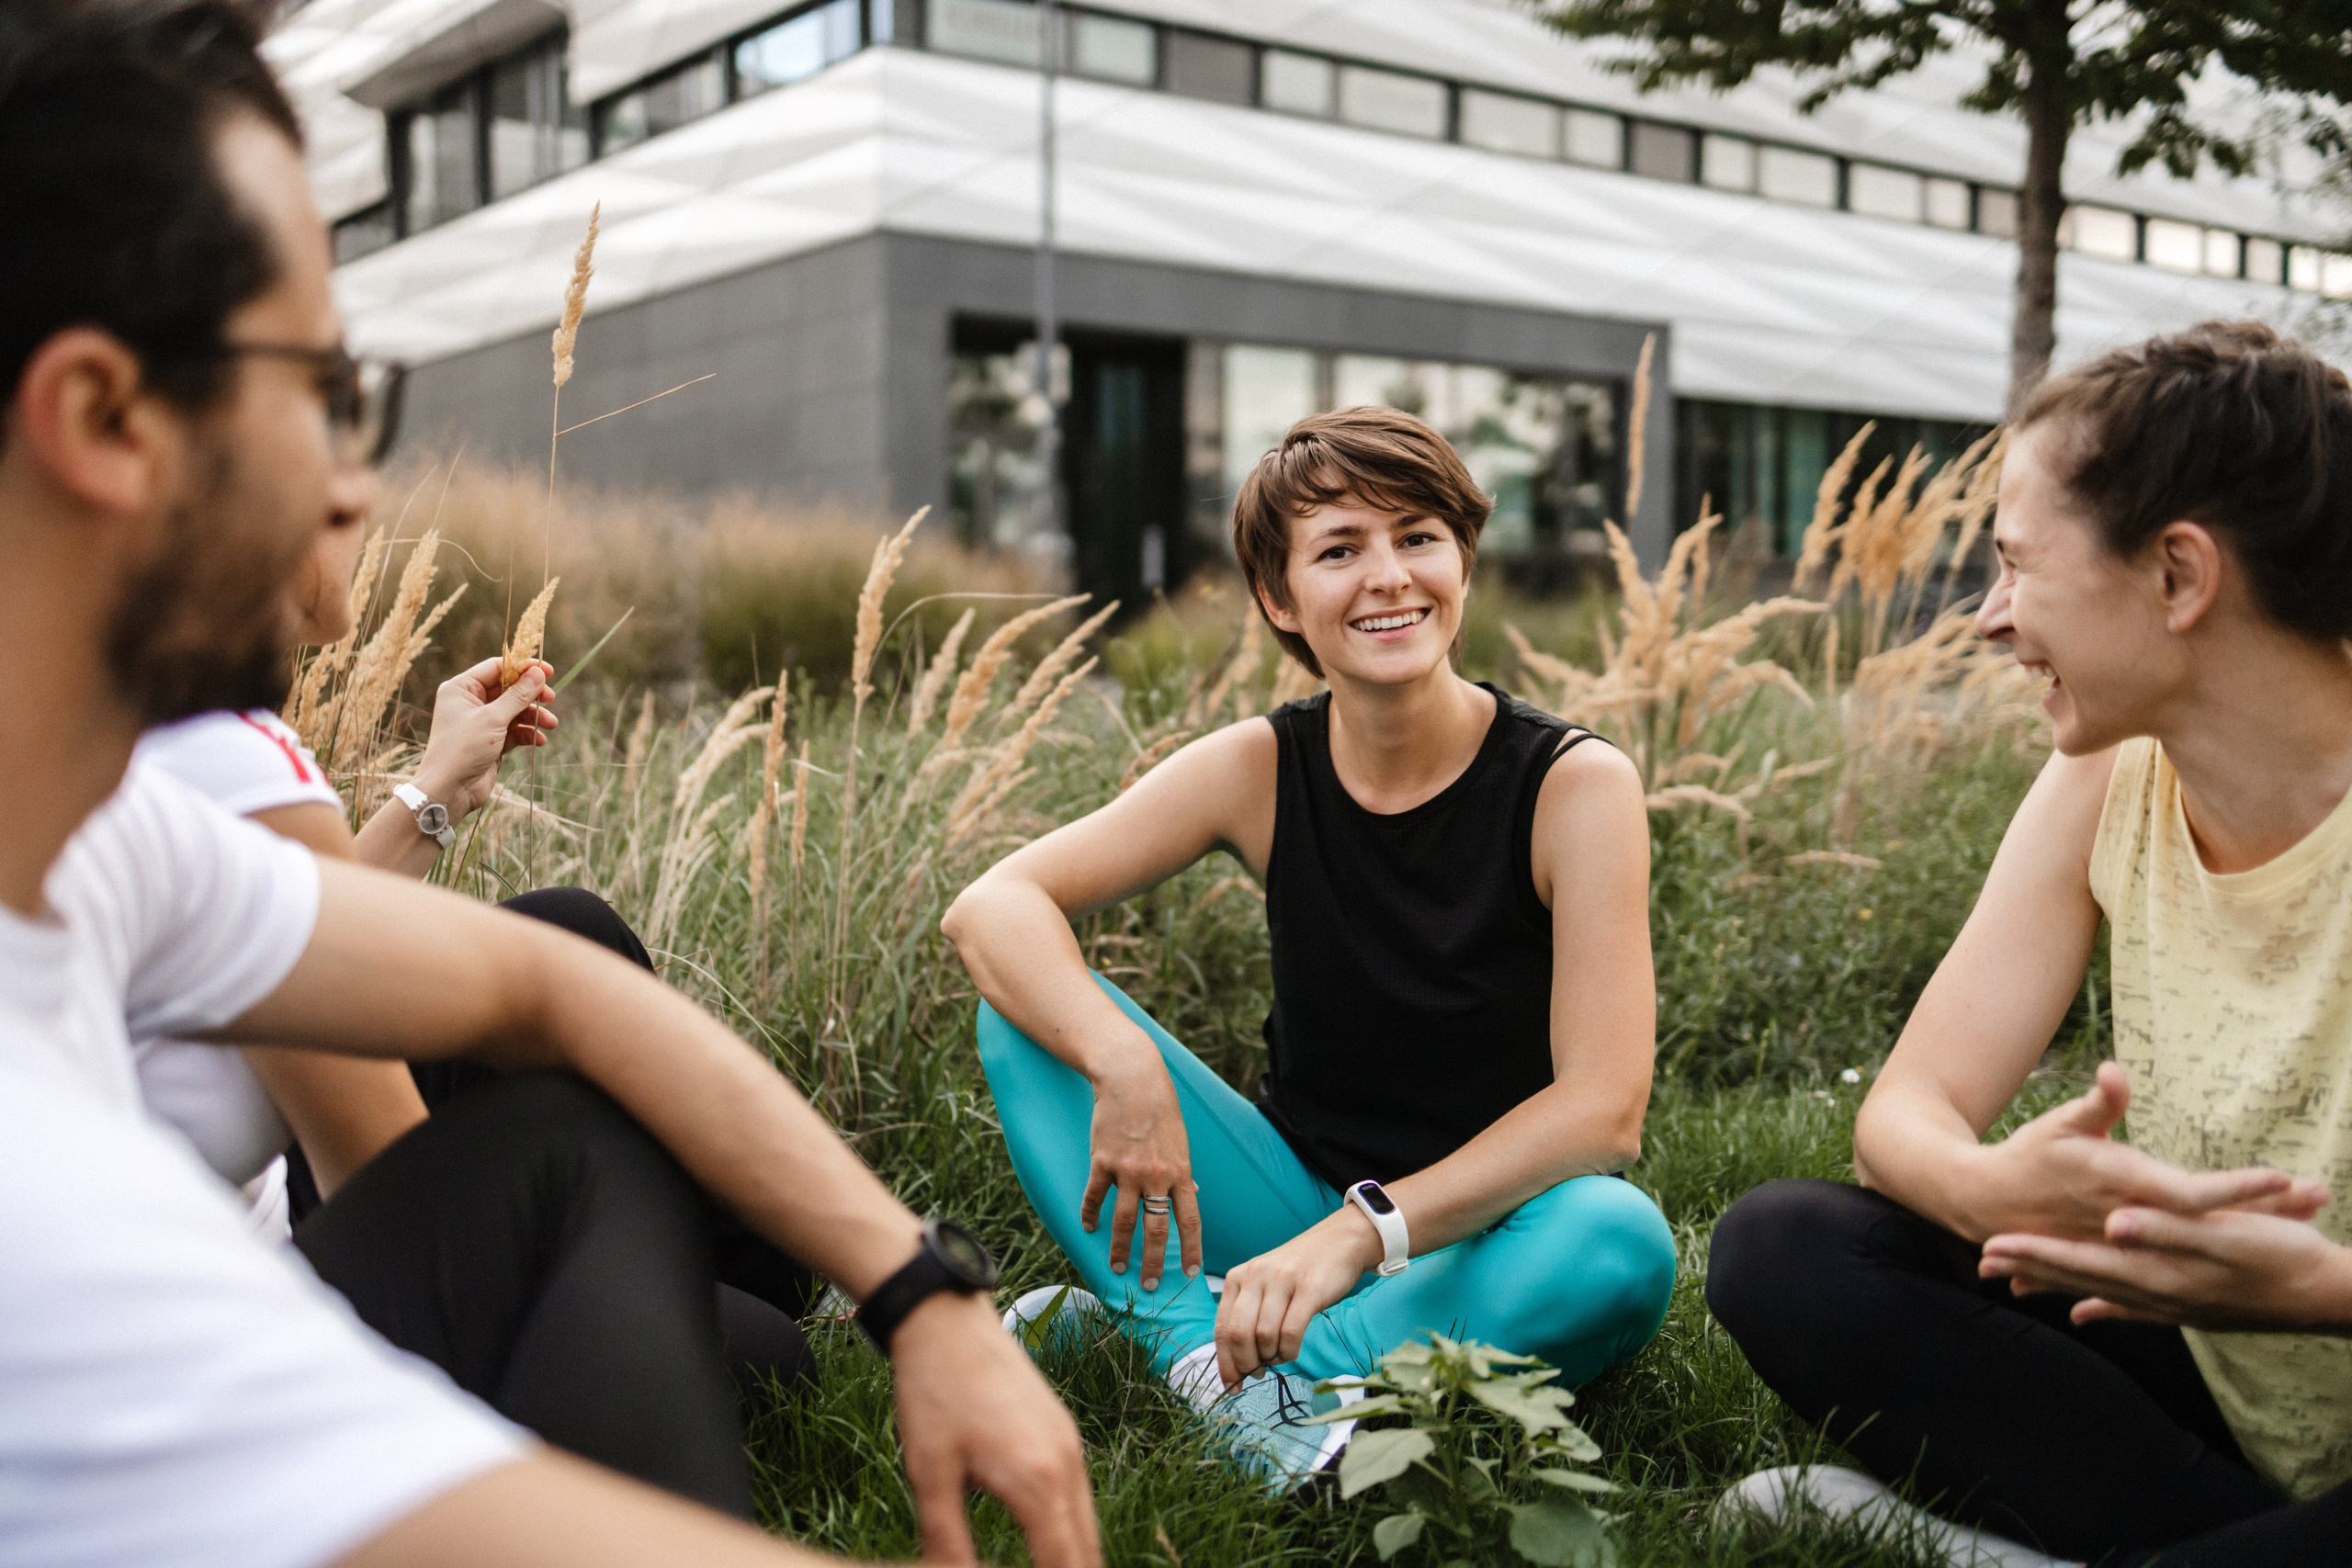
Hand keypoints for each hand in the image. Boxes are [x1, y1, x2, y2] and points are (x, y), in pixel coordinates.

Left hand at [412, 656, 557, 822]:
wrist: (449, 789)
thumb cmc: (462, 749)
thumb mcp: (493, 718)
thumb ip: (518, 695)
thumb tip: (538, 673)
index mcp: (461, 688)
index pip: (496, 668)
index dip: (522, 668)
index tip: (547, 671)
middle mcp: (470, 702)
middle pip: (508, 689)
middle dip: (531, 695)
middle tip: (550, 698)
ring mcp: (481, 722)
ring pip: (514, 711)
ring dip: (533, 716)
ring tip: (551, 724)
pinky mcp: (490, 741)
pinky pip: (514, 730)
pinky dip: (527, 733)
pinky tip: (539, 740)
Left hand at [887, 1292, 1099, 1567]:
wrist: (947, 1321)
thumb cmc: (933, 1394)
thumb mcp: (929, 1473)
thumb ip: (947, 1541)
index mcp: (1036, 1481)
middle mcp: (1066, 1466)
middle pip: (1087, 1555)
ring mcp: (1070, 1448)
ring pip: (1088, 1529)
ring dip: (1075, 1563)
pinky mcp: (1063, 1435)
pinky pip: (1080, 1501)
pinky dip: (1072, 1535)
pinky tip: (1051, 1552)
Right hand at [1081, 1048, 1200, 1290]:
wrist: (1131, 1079)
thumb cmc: (1160, 1108)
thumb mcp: (1181, 1141)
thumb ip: (1182, 1172)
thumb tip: (1191, 1196)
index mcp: (1181, 1172)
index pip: (1190, 1221)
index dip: (1191, 1249)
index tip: (1190, 1273)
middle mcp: (1156, 1176)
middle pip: (1156, 1230)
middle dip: (1152, 1263)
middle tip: (1148, 1287)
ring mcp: (1128, 1171)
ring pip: (1124, 1221)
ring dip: (1119, 1249)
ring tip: (1117, 1267)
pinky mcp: (1102, 1161)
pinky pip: (1095, 1196)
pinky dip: (1090, 1214)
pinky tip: (1088, 1227)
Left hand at [1214, 1207, 1381, 1388]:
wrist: (1338, 1242)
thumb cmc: (1297, 1273)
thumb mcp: (1263, 1285)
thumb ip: (1247, 1316)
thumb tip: (1237, 1364)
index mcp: (1237, 1277)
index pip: (1222, 1328)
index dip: (1225, 1362)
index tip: (1230, 1385)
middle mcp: (1255, 1276)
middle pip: (1238, 1334)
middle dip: (1246, 1363)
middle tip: (1258, 1373)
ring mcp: (1282, 1280)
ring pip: (1264, 1336)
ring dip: (1270, 1358)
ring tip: (1278, 1357)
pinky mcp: (1309, 1289)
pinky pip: (1291, 1332)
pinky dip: (1289, 1352)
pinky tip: (1291, 1351)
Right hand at [1956, 1062, 2298, 1241]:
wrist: (1990, 1205)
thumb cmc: (2030, 1157)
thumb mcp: (2060, 1124)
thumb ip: (2097, 1103)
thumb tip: (2116, 1072)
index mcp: (2119, 1184)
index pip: (2188, 1193)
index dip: (2235, 1188)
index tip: (2279, 1177)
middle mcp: (2133, 1219)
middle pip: (2213, 1222)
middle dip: (2269, 1211)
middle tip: (2318, 1196)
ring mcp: (2135, 1243)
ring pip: (2208, 1243)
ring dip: (2261, 1230)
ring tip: (2309, 1220)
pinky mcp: (2133, 1256)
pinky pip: (2188, 1255)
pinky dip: (2230, 1249)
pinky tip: (2267, 1248)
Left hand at [1981, 1200, 2350, 1332]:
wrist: (2330, 1294)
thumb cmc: (2283, 1255)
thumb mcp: (2225, 1235)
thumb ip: (2166, 1229)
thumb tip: (2113, 1224)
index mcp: (2161, 1271)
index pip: (2083, 1261)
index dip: (2036, 1252)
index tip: (1990, 1246)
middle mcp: (2159, 1293)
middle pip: (2081, 1279)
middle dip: (2031, 1268)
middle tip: (1981, 1262)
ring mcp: (2173, 1305)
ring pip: (2100, 1294)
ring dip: (2057, 1286)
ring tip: (2014, 1284)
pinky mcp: (2189, 1307)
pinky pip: (2132, 1308)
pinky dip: (2102, 1307)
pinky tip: (2081, 1315)